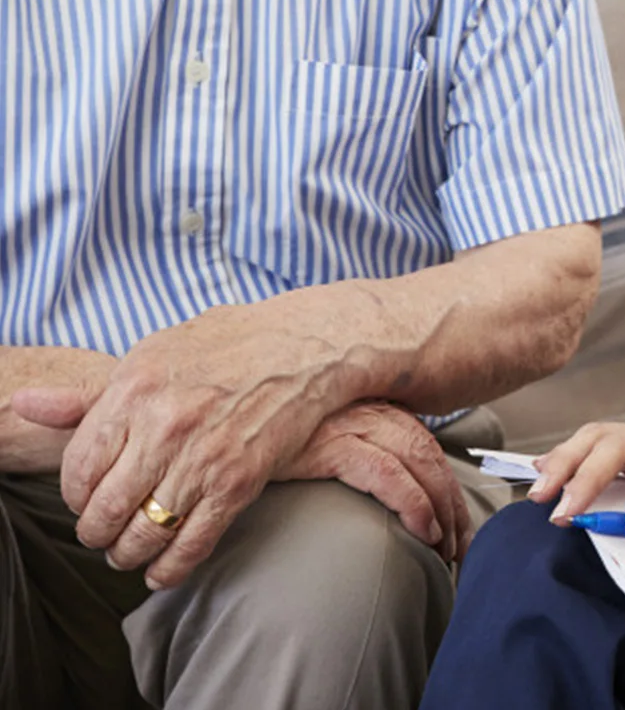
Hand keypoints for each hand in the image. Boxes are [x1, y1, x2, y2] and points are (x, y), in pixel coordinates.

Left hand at [12, 302, 350, 587]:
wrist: (306, 345)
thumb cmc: (228, 344)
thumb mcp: (154, 354)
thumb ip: (90, 393)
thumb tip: (24, 405)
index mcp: (134, 390)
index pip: (77, 471)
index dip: (76, 495)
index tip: (89, 498)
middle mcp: (163, 426)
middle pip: (102, 512)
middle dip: (97, 532)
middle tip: (105, 531)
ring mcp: (202, 458)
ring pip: (141, 537)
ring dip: (128, 555)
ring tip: (131, 548)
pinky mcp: (238, 483)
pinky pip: (189, 546)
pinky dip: (169, 570)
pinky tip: (162, 569)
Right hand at [279, 400, 472, 562]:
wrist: (220, 424)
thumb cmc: (264, 434)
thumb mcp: (312, 438)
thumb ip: (346, 452)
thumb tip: (378, 492)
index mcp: (369, 406)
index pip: (424, 445)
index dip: (446, 485)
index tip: (458, 526)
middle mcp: (366, 408)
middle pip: (429, 454)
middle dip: (452, 502)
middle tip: (461, 548)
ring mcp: (349, 422)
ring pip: (418, 461)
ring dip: (440, 507)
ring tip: (445, 549)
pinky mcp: (328, 442)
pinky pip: (386, 474)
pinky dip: (413, 501)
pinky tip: (423, 530)